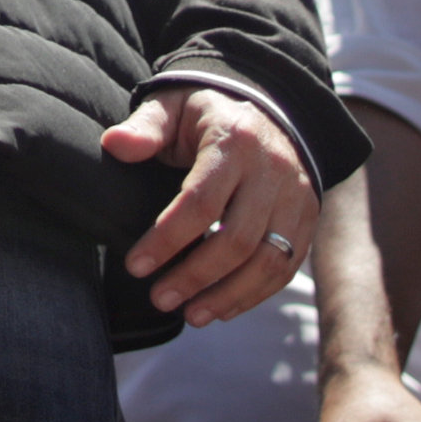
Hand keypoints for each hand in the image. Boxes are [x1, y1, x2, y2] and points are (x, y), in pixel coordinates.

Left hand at [105, 84, 318, 325]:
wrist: (269, 108)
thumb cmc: (208, 114)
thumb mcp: (173, 107)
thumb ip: (145, 127)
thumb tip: (113, 144)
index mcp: (234, 141)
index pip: (201, 201)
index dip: (167, 239)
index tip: (136, 266)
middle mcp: (272, 171)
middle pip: (237, 240)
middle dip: (195, 277)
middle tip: (159, 298)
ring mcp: (296, 197)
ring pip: (268, 261)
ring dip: (227, 295)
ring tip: (190, 314)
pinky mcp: (307, 219)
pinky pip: (285, 267)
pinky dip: (254, 295)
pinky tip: (221, 308)